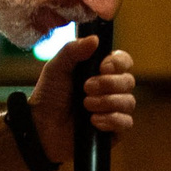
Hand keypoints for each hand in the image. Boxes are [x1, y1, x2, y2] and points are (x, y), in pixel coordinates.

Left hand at [27, 37, 136, 163]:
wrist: (41, 127)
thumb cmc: (49, 96)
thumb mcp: (56, 68)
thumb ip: (72, 51)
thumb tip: (95, 39)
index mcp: (101, 72)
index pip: (124, 61)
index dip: (119, 62)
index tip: (103, 67)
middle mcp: (111, 90)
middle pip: (129, 81)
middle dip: (109, 84)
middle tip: (86, 87)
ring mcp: (114, 110)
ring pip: (129, 102)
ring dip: (107, 102)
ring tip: (86, 105)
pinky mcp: (114, 131)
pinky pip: (126, 123)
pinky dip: (111, 120)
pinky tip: (93, 121)